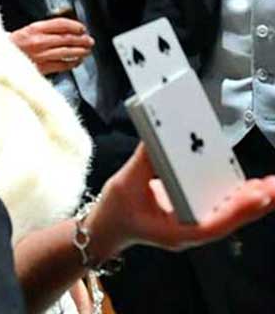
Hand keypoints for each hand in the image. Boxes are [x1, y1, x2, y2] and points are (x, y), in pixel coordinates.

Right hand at [10, 18, 93, 74]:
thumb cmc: (14, 44)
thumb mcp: (28, 30)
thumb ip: (45, 29)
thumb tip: (66, 30)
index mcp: (34, 28)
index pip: (60, 24)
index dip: (74, 25)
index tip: (82, 28)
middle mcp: (38, 41)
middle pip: (66, 38)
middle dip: (81, 39)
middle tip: (89, 40)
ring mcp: (40, 55)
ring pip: (66, 52)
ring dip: (79, 51)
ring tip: (87, 50)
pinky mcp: (41, 68)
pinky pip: (61, 65)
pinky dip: (71, 63)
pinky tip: (77, 61)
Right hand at [87, 144, 274, 257]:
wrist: (108, 226)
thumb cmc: (116, 210)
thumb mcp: (126, 183)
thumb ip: (145, 160)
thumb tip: (159, 134)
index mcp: (174, 231)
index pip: (212, 224)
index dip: (236, 210)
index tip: (257, 195)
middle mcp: (190, 230)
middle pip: (230, 220)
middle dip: (254, 203)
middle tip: (274, 186)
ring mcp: (194, 224)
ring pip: (230, 215)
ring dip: (251, 200)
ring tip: (271, 185)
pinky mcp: (193, 214)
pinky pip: (221, 207)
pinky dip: (237, 195)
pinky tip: (251, 185)